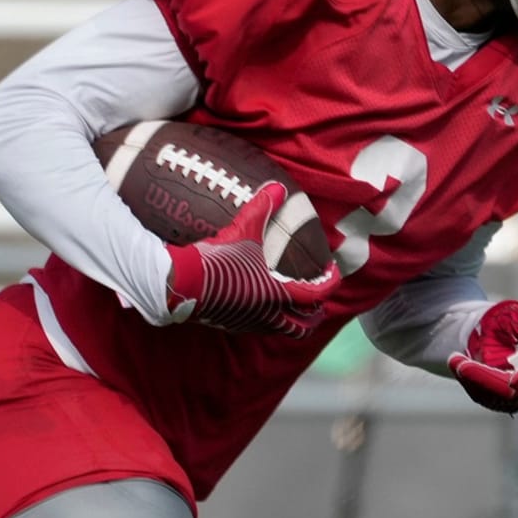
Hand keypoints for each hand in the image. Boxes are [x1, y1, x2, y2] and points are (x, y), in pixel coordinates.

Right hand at [165, 183, 339, 337]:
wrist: (185, 283)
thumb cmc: (219, 258)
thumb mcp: (243, 228)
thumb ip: (263, 206)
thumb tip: (277, 186)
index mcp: (279, 293)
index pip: (318, 293)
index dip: (330, 281)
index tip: (332, 270)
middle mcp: (270, 313)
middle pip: (305, 325)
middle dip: (315, 312)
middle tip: (316, 296)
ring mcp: (252, 322)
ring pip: (284, 331)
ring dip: (294, 319)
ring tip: (293, 304)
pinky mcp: (234, 325)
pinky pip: (261, 328)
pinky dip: (271, 320)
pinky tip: (262, 304)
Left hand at [448, 300, 517, 412]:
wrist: (493, 333)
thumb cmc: (508, 323)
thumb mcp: (517, 316)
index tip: (510, 379)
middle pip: (511, 393)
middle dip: (483, 377)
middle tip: (458, 360)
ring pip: (493, 397)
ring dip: (471, 379)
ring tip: (455, 358)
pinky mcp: (500, 401)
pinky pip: (482, 396)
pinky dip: (468, 382)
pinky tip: (458, 365)